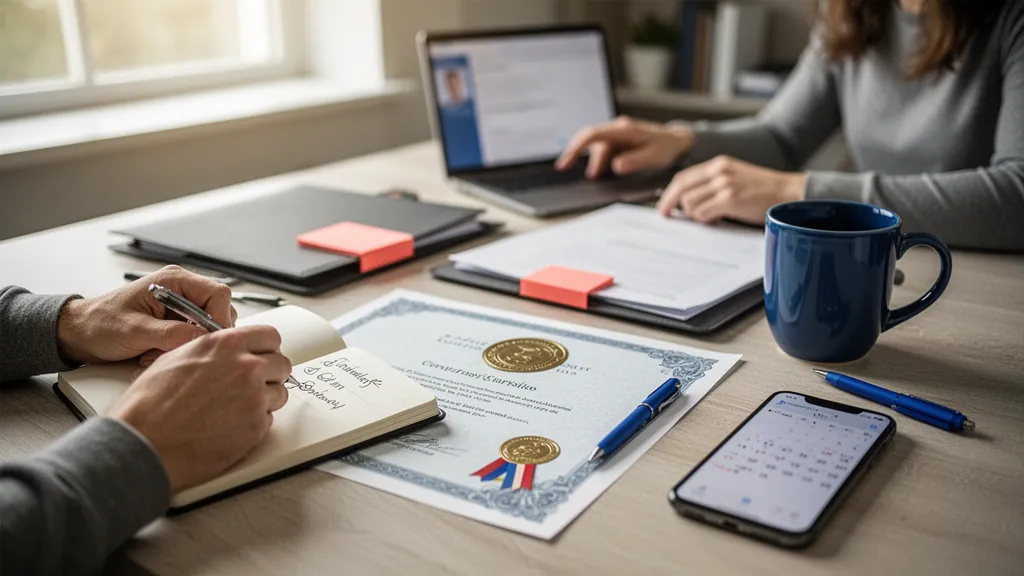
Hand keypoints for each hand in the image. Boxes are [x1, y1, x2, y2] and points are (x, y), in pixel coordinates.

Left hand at [57, 265, 236, 365]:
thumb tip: (202, 338)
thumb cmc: (99, 324)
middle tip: (180, 348)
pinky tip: (157, 352)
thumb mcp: (135, 331)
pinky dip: (180, 348)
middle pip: (218, 310)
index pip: (217, 293)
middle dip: (203, 334)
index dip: (220, 318)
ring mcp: (180, 305)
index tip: (210, 340)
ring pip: (207, 326)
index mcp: (173, 280)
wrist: (78, 333)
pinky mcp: (176, 320)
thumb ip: (171, 334)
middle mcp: (181, 289)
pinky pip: (194, 336)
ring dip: (190, 343)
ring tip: (161, 351)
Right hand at [109, 325, 291, 493]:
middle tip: (254, 385)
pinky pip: (269, 420)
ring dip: (264, 400)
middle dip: (270, 374)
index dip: (267, 348)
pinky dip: (254, 424)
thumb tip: (226, 352)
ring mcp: (254, 397)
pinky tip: (229, 427)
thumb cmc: (148, 405)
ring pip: (279, 393)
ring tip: (235, 409)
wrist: (144, 442)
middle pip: (282, 363)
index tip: (263, 356)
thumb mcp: (176, 358)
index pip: (269, 336)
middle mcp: (245, 367)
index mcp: (225, 344)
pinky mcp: (256, 427)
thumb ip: (211, 351)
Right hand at [556, 116, 694, 178]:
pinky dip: (600, 162)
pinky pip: (604, 150)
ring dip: (594, 162)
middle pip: (590, 141)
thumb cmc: (667, 147)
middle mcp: (617, 129)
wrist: (678, 141)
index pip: (593, 135)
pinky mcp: (618, 141)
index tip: (565, 162)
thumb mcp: (654, 157)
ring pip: (597, 148)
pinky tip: (602, 171)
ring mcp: (617, 134)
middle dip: (577, 154)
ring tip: (595, 176)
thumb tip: (616, 166)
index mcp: (623, 130)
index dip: (576, 147)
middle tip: (564, 168)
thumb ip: (635, 161)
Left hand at [656, 155, 806, 223]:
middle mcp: (719, 171)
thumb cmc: (764, 190)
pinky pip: (702, 213)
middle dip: (670, 203)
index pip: (684, 176)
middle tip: (667, 215)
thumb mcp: (735, 177)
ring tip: (708, 217)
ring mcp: (724, 184)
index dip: (670, 192)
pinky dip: (704, 219)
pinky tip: (716, 219)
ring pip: (690, 203)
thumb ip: (714, 183)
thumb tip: (689, 200)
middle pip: (681, 188)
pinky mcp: (730, 199)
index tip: (665, 205)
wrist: (788, 192)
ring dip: (694, 214)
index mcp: (719, 164)